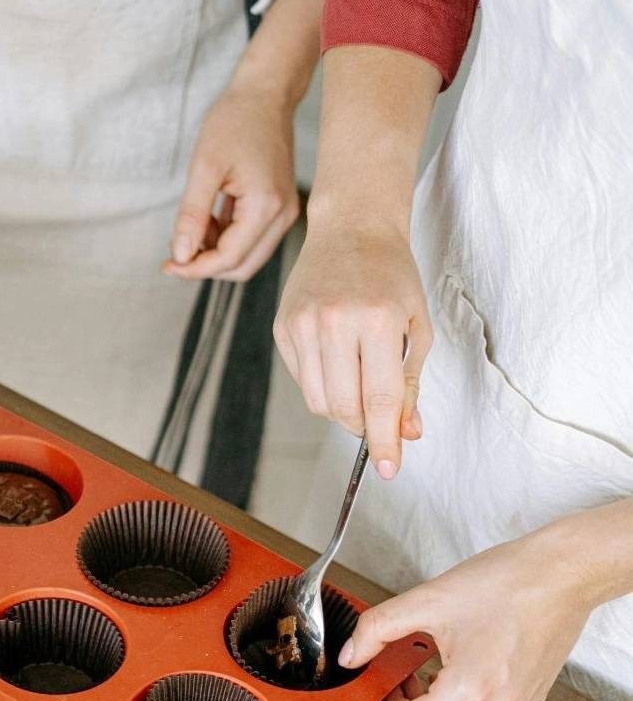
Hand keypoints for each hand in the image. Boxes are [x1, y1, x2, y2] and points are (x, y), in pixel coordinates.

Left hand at [163, 84, 300, 282]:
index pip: (228, 259)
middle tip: (173, 252)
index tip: (166, 265)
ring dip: (215, 252)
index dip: (194, 269)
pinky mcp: (280, 206)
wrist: (265, 94)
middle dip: (205, 265)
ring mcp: (285, 212)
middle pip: (241, 267)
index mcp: (266, 206)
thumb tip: (180, 256)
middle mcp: (283, 215)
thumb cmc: (234, 122)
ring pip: (247, 257)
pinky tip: (210, 217)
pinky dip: (226, 238)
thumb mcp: (204, 168)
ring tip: (194, 223)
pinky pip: (252, 239)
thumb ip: (192, 216)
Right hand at [274, 214, 432, 478]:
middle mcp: (336, 321)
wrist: (352, 230)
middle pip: (342, 407)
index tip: (388, 469)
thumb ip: (409, 383)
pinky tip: (337, 362)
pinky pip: (301, 379)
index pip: (379, 398)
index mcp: (379, 319)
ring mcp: (303, 324)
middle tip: (378, 421)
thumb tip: (406, 433)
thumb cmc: (392, 276)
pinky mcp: (283, 327)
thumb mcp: (417, 326)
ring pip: (317, 400)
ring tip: (358, 388)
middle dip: (363, 426)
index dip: (384, 441)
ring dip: (341, 409)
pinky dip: (322, 385)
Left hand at [340, 531, 594, 700]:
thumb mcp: (427, 600)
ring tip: (411, 676)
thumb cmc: (509, 581)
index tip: (365, 698)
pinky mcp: (529, 698)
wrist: (566, 571)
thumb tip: (352, 655)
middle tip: (384, 683)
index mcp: (471, 690)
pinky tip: (442, 675)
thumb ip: (378, 629)